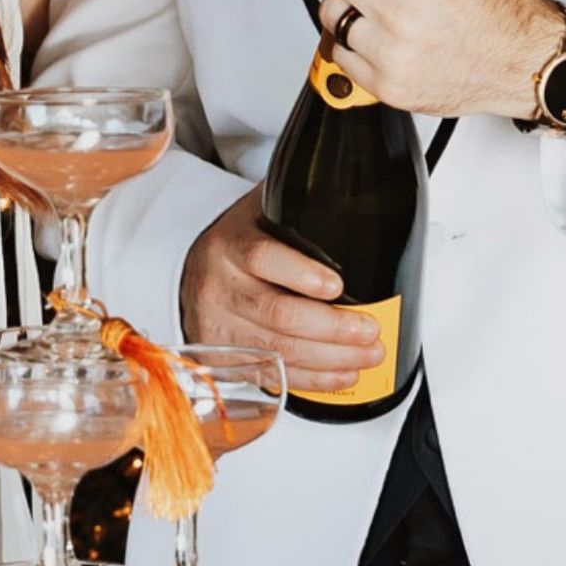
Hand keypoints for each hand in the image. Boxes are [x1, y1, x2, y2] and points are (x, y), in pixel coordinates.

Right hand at [178, 192, 385, 382]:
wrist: (195, 270)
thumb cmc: (241, 241)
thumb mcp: (263, 212)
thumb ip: (301, 204)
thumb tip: (357, 186)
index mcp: (230, 245)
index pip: (261, 258)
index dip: (301, 273)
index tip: (336, 285)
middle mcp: (219, 288)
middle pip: (278, 314)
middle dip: (333, 328)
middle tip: (370, 330)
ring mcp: (218, 327)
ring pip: (277, 351)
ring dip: (331, 359)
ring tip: (368, 354)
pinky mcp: (224, 359)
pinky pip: (271, 374)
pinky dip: (311, 379)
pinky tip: (341, 374)